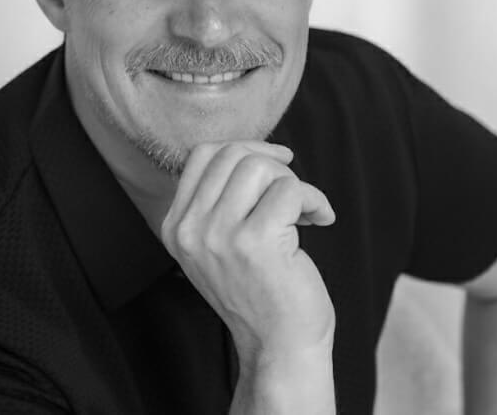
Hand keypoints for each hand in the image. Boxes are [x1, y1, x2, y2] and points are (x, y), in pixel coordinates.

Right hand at [160, 141, 335, 372]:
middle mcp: (190, 229)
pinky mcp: (255, 242)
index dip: (244, 148)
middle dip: (272, 164)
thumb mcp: (220, 244)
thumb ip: (220, 199)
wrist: (280, 348)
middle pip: (232, 154)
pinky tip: (320, 219)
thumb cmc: (261, 291)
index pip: (202, 155)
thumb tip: (254, 151)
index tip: (275, 162)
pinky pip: (290, 189)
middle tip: (293, 193)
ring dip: (293, 182)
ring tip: (304, 210)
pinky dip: (314, 199)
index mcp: (176, 226)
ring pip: (259, 166)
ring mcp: (218, 235)